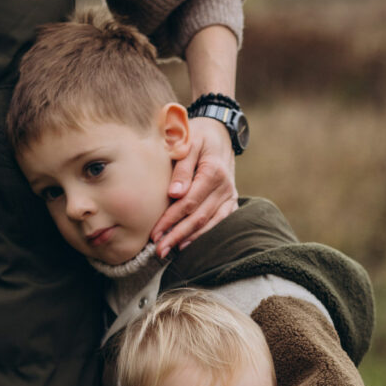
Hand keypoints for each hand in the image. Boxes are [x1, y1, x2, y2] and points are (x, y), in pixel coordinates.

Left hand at [151, 117, 237, 256]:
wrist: (219, 133)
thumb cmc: (198, 135)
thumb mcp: (187, 142)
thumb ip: (181, 168)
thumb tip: (174, 194)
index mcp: (213, 171)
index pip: (189, 202)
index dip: (171, 219)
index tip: (154, 233)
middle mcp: (225, 186)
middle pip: (199, 217)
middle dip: (177, 235)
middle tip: (158, 250)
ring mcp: (230, 195)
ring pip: (210, 223)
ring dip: (189, 239)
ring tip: (169, 251)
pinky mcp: (231, 201)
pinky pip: (220, 222)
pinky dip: (204, 235)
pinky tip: (188, 244)